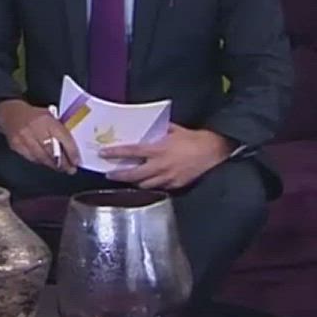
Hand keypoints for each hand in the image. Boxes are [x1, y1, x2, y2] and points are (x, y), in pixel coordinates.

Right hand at [0, 98, 79, 174]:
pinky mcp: (17, 146)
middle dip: (63, 163)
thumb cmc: (32, 115)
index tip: (76, 160)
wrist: (10, 113)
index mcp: (46, 119)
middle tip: (70, 169)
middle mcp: (35, 128)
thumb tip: (71, 145)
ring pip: (42, 157)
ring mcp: (24, 138)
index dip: (71, 151)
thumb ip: (58, 128)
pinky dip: (41, 162)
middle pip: (52, 151)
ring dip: (53, 165)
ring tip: (61, 168)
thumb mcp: (49, 115)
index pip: (63, 137)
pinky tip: (47, 163)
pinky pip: (32, 158)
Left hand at [102, 125, 231, 190]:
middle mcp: (160, 165)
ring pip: (144, 184)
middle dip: (118, 175)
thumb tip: (148, 128)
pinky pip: (158, 188)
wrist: (213, 152)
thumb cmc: (193, 139)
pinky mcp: (175, 185)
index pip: (131, 152)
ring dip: (133, 182)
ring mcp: (167, 178)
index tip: (103, 153)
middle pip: (133, 174)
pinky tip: (146, 182)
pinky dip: (150, 185)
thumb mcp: (174, 129)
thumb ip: (159, 130)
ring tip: (125, 179)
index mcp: (158, 149)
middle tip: (108, 173)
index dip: (116, 153)